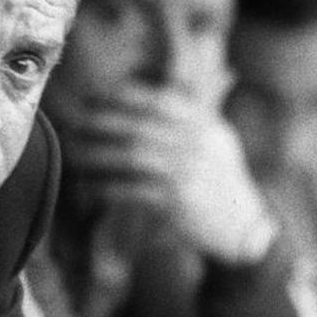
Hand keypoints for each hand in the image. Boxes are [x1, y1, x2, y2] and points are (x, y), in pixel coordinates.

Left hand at [62, 85, 273, 263]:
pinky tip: (88, 184)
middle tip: (75, 122)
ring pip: (131, 157)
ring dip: (97, 154)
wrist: (243, 224)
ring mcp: (186, 172)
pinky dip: (106, 186)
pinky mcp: (176, 201)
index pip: (157, 101)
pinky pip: (132, 190)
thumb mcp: (216, 136)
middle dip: (100, 123)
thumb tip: (153, 92)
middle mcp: (195, 144)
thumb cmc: (222, 176)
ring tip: (73, 152)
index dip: (122, 96)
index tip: (95, 96)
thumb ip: (190, 113)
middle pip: (138, 127)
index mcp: (202, 123)